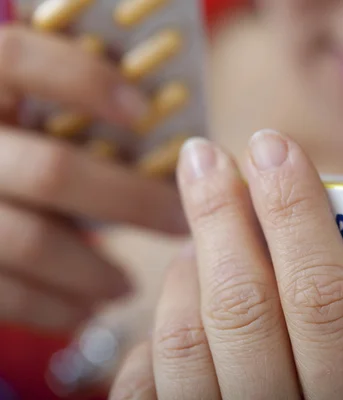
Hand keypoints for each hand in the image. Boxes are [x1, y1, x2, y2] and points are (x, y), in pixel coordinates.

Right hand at [0, 25, 187, 331]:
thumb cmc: (15, 155)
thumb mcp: (26, 118)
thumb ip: (72, 114)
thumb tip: (174, 135)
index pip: (19, 57)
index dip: (84, 79)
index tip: (143, 111)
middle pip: (52, 171)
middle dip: (132, 202)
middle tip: (181, 221)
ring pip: (31, 242)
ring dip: (94, 271)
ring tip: (128, 286)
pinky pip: (5, 295)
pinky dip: (53, 309)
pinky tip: (84, 311)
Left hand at [109, 130, 342, 398]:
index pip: (325, 301)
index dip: (298, 215)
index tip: (275, 148)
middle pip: (243, 309)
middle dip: (222, 219)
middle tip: (207, 158)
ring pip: (186, 342)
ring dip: (189, 270)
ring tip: (200, 234)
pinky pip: (143, 388)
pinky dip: (154, 335)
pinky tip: (177, 304)